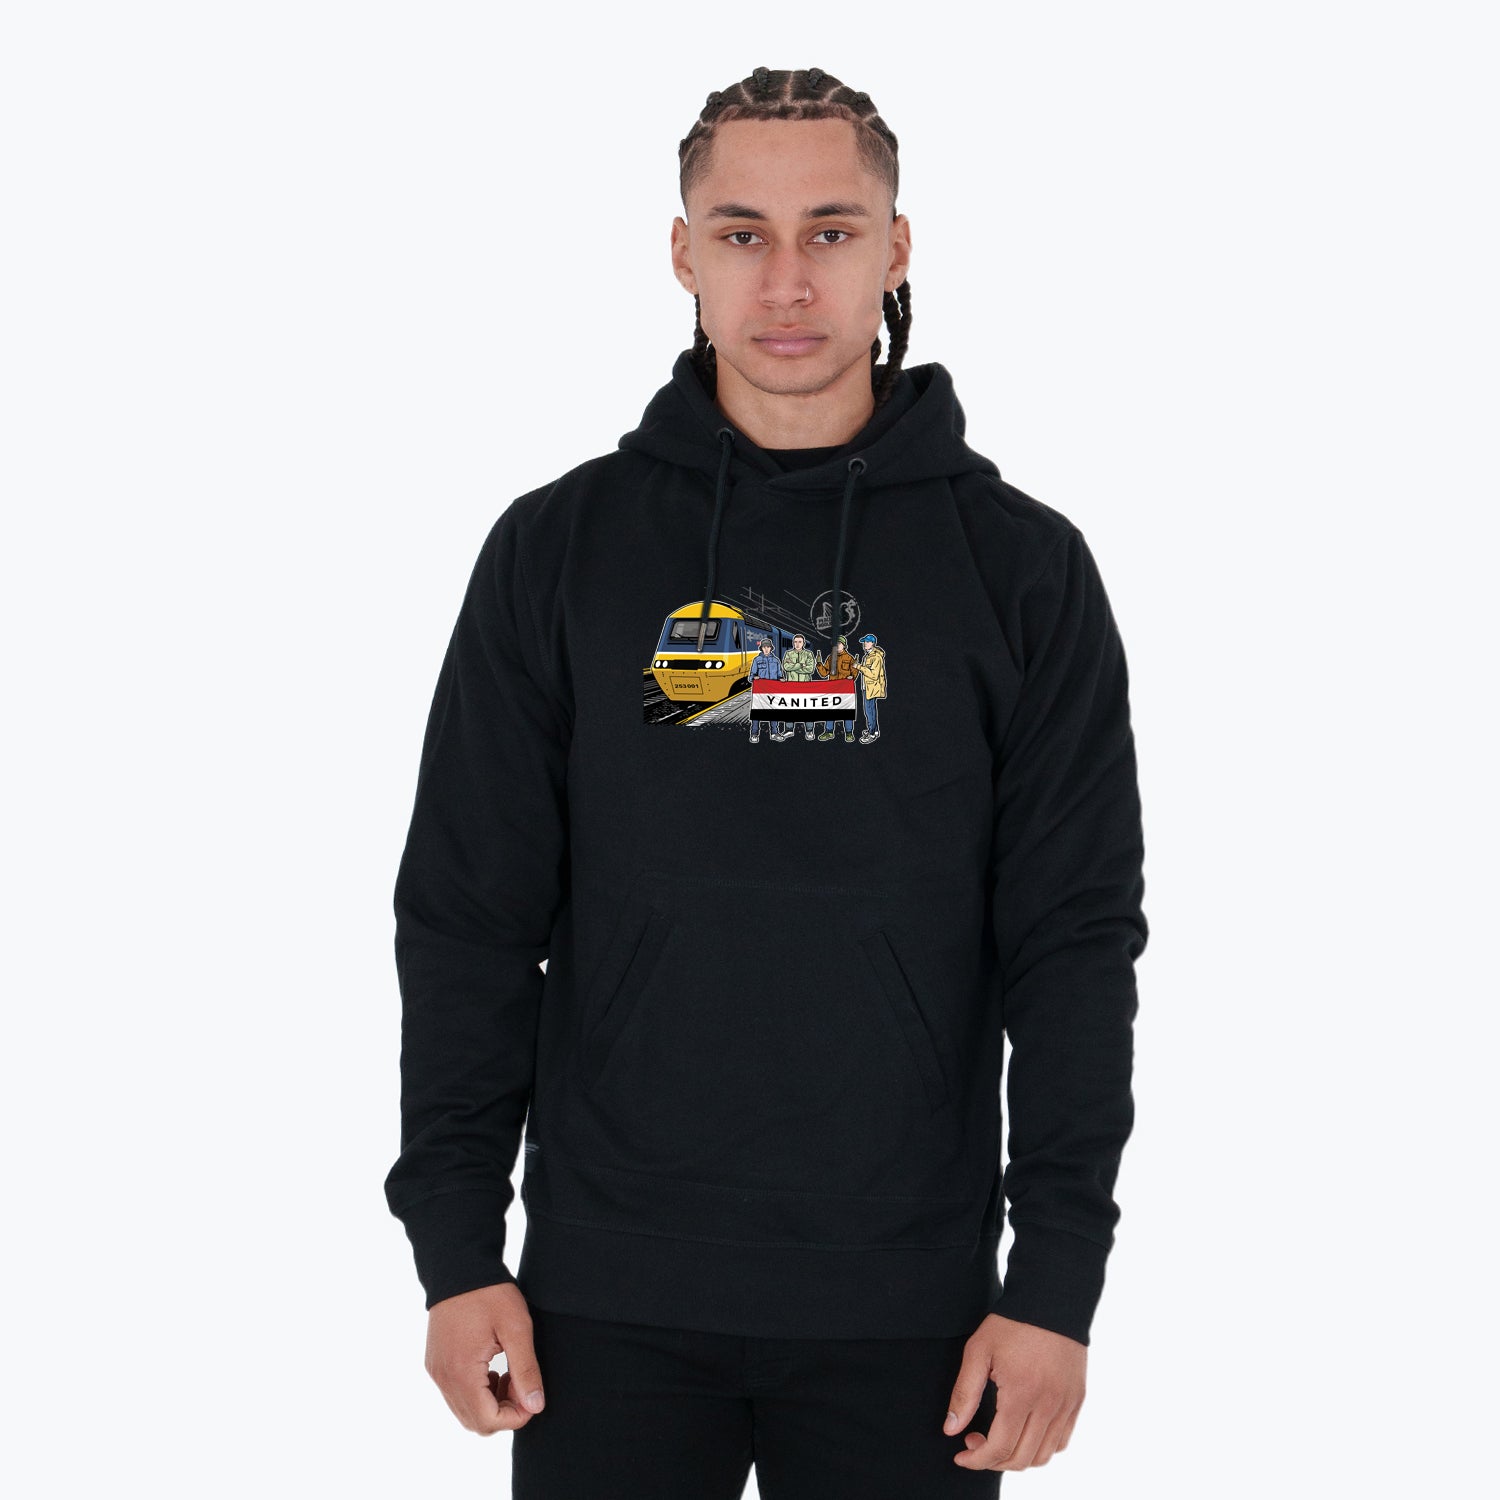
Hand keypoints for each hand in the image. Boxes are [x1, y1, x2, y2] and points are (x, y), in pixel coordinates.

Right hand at [424, 1282, 545, 1434]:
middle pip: (475, 1422)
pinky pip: (456, 1394)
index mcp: (462, 1372)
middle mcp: (443, 1378)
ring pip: (465, 1411)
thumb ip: (526, 1370)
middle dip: (504, 1412)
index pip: (488, 1421)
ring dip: (491, 1403)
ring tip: (509, 1374)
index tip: (532, 1394)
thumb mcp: (517, 1328)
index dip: (516, 1416)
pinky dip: (477, 1392)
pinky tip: (493, 1368)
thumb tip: (535, 1406)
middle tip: (522, 1383)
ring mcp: (436, 1372)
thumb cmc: (489, 1294)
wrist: (459, 1265)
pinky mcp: (435, 1363)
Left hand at [943, 1313, 1085, 1471]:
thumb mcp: (978, 1351)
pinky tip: (1023, 1431)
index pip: (1000, 1448)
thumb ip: (964, 1393)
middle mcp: (1048, 1406)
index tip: (960, 1455)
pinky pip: (1061, 1441)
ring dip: (1017, 1458)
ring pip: (1044, 1456)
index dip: (977, 1460)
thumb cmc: (1011, 1324)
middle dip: (993, 1461)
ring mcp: (1066, 1405)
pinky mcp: (1077, 1401)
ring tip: (998, 1438)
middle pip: (1021, 1459)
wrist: (1052, 1300)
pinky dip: (1041, 1447)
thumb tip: (951, 1430)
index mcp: (1022, 1394)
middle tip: (974, 1441)